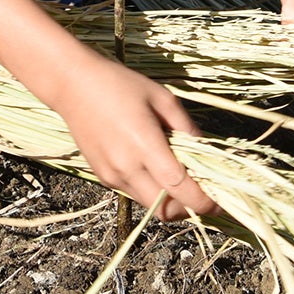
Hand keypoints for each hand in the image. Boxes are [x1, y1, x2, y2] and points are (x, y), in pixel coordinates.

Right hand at [51, 55, 219, 220]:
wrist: (73, 85)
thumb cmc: (120, 84)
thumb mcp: (162, 97)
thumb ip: (186, 127)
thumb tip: (207, 151)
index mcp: (145, 145)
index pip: (180, 189)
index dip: (204, 202)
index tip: (220, 202)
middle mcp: (126, 167)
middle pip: (165, 209)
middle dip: (189, 208)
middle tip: (204, 194)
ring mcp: (112, 175)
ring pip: (148, 205)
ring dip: (169, 201)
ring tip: (181, 180)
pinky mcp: (102, 176)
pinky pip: (133, 193)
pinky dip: (151, 190)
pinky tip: (156, 169)